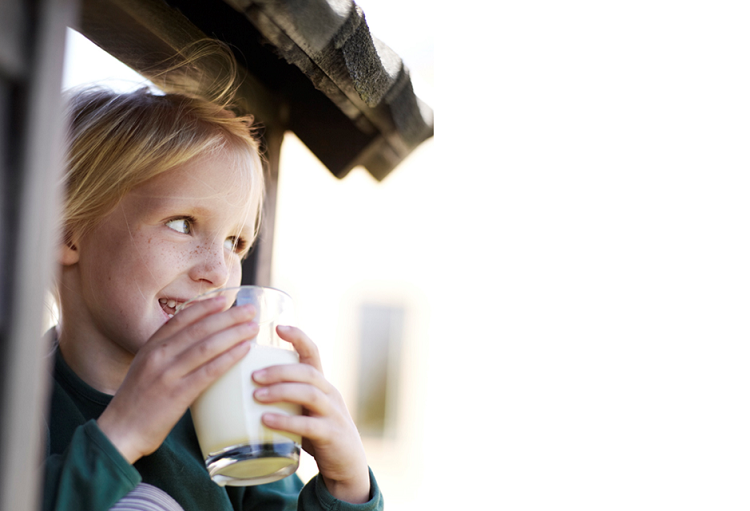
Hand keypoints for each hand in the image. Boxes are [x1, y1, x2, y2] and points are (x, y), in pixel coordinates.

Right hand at [97, 297, 256, 463]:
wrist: (119, 433)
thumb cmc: (136, 403)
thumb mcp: (145, 369)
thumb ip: (166, 355)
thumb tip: (195, 343)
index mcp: (150, 347)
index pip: (181, 318)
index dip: (205, 307)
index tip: (225, 299)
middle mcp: (158, 356)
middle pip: (199, 328)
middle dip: (228, 316)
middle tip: (250, 310)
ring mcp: (168, 374)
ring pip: (207, 346)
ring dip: (234, 333)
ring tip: (253, 327)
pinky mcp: (178, 395)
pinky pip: (209, 371)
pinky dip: (229, 357)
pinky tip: (245, 350)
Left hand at [252, 326, 370, 503]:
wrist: (347, 465)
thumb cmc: (316, 433)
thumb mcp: (304, 410)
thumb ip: (283, 399)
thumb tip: (238, 389)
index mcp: (321, 383)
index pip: (313, 352)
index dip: (298, 337)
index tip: (279, 327)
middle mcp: (330, 393)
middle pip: (307, 371)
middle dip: (279, 370)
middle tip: (253, 375)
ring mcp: (333, 414)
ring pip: (309, 393)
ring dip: (281, 391)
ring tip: (256, 396)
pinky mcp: (331, 435)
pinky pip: (309, 424)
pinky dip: (286, 421)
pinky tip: (266, 421)